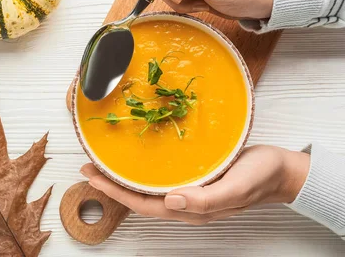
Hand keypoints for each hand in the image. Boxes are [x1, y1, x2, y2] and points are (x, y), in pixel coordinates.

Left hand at [80, 145, 309, 224]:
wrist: (281, 171)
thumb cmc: (260, 177)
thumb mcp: (237, 186)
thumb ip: (207, 199)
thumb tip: (171, 202)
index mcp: (190, 207)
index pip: (143, 204)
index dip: (116, 193)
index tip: (92, 177)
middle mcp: (184, 201)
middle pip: (139, 198)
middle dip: (111, 185)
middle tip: (88, 167)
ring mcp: (188, 190)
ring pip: (147, 188)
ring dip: (123, 178)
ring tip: (103, 163)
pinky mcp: (193, 176)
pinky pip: (160, 177)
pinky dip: (141, 171)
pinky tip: (135, 160)